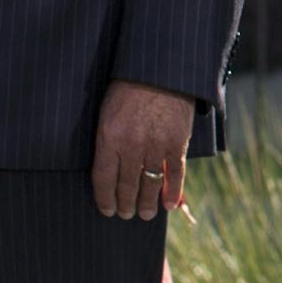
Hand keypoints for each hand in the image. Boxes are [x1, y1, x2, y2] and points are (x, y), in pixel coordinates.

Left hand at [92, 79, 194, 220]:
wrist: (161, 68)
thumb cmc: (129, 86)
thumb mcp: (108, 111)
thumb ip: (108, 140)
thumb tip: (109, 167)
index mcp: (109, 137)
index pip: (103, 179)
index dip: (105, 199)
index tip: (107, 210)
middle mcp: (131, 146)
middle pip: (126, 186)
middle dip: (125, 204)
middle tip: (125, 214)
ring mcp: (156, 145)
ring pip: (149, 184)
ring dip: (146, 204)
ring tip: (144, 214)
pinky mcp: (178, 142)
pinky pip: (175, 174)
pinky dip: (172, 191)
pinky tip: (168, 204)